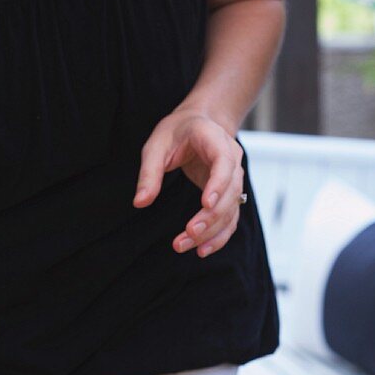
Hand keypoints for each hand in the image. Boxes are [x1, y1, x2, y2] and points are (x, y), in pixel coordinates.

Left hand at [134, 109, 244, 257]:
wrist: (200, 123)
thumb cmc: (177, 132)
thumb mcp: (156, 145)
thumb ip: (149, 173)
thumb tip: (140, 202)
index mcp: (215, 139)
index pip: (224, 162)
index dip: (218, 184)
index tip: (205, 204)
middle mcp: (232, 159)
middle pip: (230, 192)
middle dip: (210, 217)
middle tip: (188, 233)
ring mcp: (234, 178)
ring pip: (231, 209)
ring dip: (212, 232)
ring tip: (186, 246)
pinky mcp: (229, 195)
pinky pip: (230, 219)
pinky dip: (218, 236)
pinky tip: (202, 250)